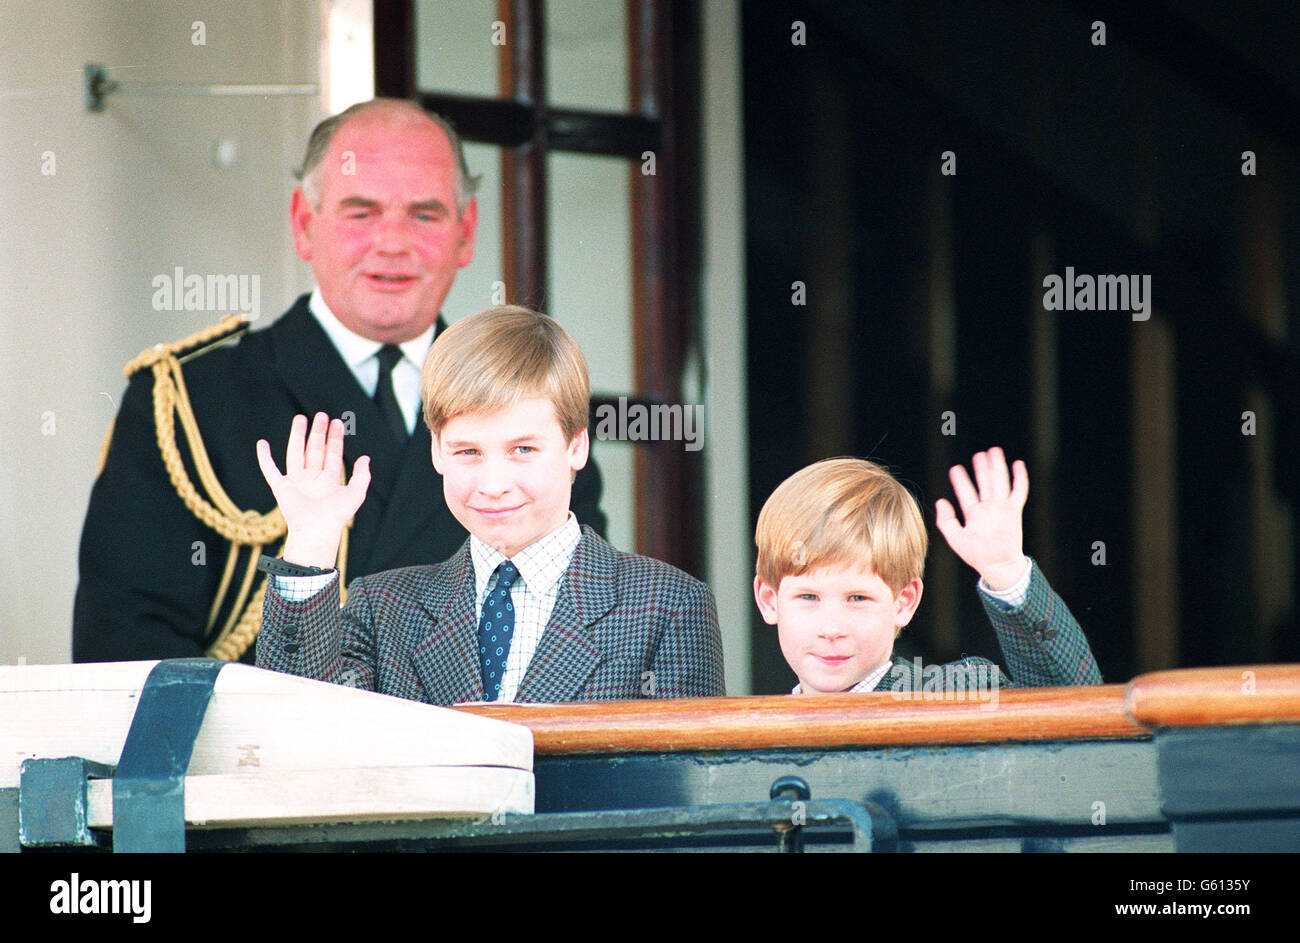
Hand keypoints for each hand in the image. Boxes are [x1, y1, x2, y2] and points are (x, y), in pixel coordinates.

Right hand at [256, 413, 370, 568]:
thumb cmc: (336, 516)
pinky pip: (270, 470)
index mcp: (329, 480)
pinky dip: (264, 457)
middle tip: (321, 415)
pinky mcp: (281, 487)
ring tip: (300, 418)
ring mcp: (296, 481)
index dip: (335, 438)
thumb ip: (362, 476)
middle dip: (318, 432)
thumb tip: (365, 457)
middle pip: (315, 449)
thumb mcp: (355, 494)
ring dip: (297, 436)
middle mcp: (312, 478)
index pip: (332, 454)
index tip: (336, 423)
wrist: (316, 530)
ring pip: (296, 453)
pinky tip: (262, 443)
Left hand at [934, 447, 1029, 590]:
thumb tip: (940, 501)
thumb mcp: (956, 538)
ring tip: (993, 451)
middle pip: (984, 483)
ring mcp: (1001, 508)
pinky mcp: (1014, 511)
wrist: (997, 565)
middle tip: (979, 454)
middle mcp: (988, 508)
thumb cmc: (977, 555)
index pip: (966, 492)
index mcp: (973, 514)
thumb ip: (946, 521)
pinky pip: (1018, 491)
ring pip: (999, 482)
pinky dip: (1019, 478)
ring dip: (997, 467)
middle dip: (981, 469)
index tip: (955, 469)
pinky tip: (1018, 464)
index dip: (961, 480)